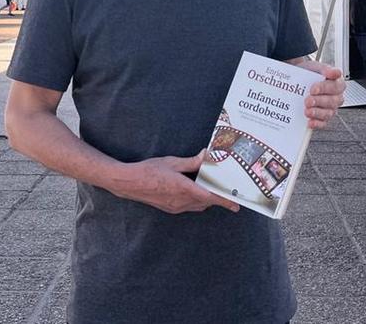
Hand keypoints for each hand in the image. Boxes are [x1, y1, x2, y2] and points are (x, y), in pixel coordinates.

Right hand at [112, 150, 239, 213]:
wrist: (129, 183)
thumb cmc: (149, 171)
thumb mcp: (172, 162)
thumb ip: (192, 162)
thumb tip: (206, 156)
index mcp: (184, 189)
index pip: (210, 197)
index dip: (224, 201)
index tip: (236, 205)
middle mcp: (181, 201)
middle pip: (206, 202)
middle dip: (215, 197)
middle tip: (223, 189)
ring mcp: (175, 207)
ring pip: (197, 205)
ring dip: (204, 199)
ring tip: (207, 186)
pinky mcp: (169, 209)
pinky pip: (188, 206)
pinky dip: (195, 200)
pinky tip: (191, 190)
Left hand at [293, 60, 345, 128]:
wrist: (298, 79)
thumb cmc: (310, 73)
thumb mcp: (317, 68)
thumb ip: (326, 69)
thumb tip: (333, 72)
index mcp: (337, 84)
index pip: (335, 87)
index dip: (324, 88)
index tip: (313, 88)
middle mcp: (336, 97)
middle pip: (332, 102)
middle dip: (319, 101)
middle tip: (307, 100)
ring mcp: (330, 109)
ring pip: (328, 113)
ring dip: (317, 113)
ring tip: (307, 111)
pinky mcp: (323, 118)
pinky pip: (323, 123)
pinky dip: (317, 124)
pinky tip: (309, 121)